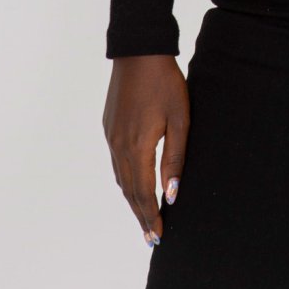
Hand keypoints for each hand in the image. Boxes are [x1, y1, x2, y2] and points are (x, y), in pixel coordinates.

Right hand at [103, 55, 189, 246]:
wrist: (139, 52)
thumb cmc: (165, 82)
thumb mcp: (180, 118)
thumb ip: (175, 158)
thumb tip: (172, 194)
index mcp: (138, 147)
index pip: (143, 192)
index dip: (151, 215)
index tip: (158, 236)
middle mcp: (119, 146)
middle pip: (129, 191)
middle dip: (141, 214)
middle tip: (151, 237)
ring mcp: (111, 137)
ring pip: (121, 178)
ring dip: (132, 200)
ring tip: (143, 217)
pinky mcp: (109, 127)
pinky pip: (116, 162)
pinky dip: (125, 180)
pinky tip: (132, 184)